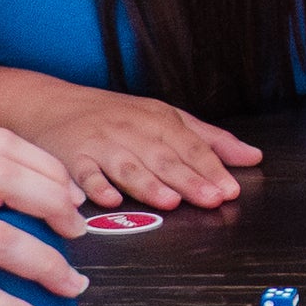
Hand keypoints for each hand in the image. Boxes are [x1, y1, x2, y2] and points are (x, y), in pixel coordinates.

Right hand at [19, 78, 261, 209]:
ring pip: (129, 166)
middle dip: (189, 179)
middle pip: (164, 158)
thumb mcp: (165, 118)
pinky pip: (85, 175)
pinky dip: (97, 187)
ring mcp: (102, 145)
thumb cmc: (115, 116)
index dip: (211, 168)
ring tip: (170, 200)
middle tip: (212, 198)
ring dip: (149, 184)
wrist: (52, 105)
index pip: (190, 146)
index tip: (229, 188)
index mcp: (158, 120)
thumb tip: (252, 157)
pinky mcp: (72, 159)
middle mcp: (132, 131)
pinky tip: (110, 199)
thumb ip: (210, 139)